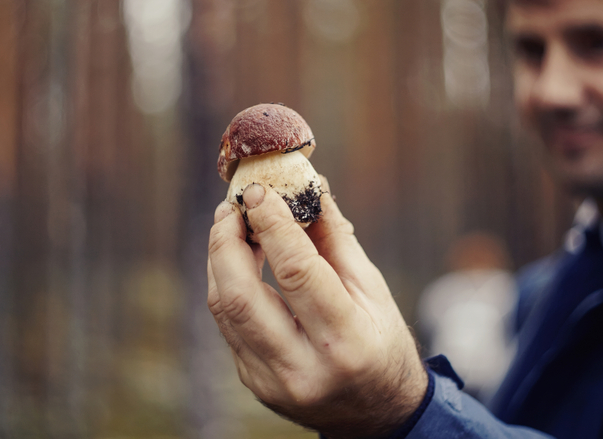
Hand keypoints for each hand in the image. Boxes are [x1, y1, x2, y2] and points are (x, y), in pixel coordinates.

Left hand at [207, 180, 427, 438]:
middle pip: (240, 296)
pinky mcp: (254, 382)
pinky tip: (238, 260)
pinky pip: (229, 325)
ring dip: (220, 260)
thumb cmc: (381, 343)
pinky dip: (228, 285)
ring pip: (225, 310)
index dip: (272, 224)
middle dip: (226, 242)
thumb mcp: (372, 290)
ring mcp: (271, 382)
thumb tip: (310, 187)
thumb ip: (335, 239)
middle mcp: (302, 369)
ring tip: (230, 225)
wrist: (378, 415)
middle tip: (230, 208)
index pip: (296, 272)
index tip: (259, 190)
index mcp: (344, 343)